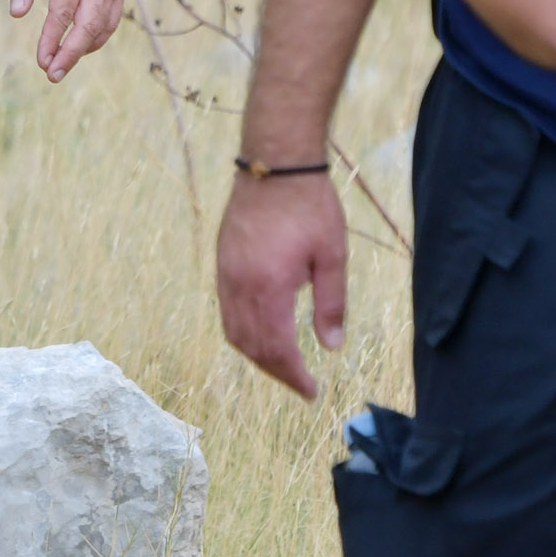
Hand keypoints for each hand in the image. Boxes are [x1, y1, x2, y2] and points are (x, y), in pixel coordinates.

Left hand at [11, 0, 130, 81]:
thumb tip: (18, 12)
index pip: (63, 13)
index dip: (51, 40)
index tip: (41, 60)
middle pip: (87, 26)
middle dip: (70, 54)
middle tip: (52, 73)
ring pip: (104, 26)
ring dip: (85, 49)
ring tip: (64, 64)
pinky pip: (113, 16)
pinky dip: (99, 35)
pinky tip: (83, 44)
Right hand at [216, 166, 351, 394]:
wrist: (274, 164)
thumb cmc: (309, 206)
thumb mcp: (332, 255)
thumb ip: (331, 304)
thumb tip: (332, 347)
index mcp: (269, 287)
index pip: (277, 349)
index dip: (294, 376)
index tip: (312, 392)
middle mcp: (240, 285)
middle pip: (251, 346)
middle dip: (276, 371)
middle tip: (301, 384)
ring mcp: (226, 273)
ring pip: (233, 331)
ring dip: (257, 355)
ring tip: (283, 364)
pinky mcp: (223, 261)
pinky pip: (226, 310)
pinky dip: (243, 332)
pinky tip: (262, 332)